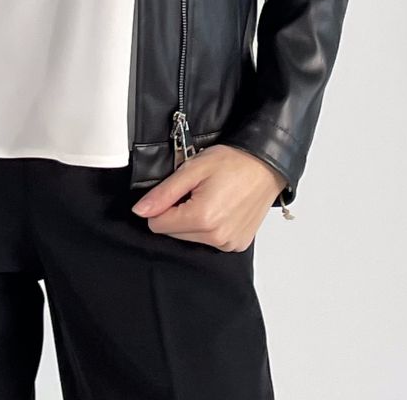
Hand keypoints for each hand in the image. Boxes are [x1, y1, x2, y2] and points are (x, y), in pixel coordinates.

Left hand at [130, 144, 287, 251]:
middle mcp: (216, 237)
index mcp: (202, 218)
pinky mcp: (237, 245)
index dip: (161, 205)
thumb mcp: (192, 169)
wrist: (266, 165)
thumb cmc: (233, 162)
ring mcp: (228, 244)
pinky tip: (220, 208)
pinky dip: (210, 226)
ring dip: (193, 220)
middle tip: (196, 191)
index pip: (158, 225)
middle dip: (178, 212)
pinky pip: (210, 241)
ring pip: (191, 238)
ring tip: (210, 197)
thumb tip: (140, 210)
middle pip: (174, 233)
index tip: (177, 190)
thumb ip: (164, 193)